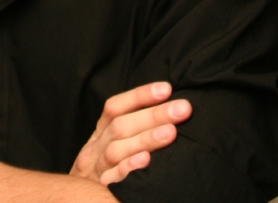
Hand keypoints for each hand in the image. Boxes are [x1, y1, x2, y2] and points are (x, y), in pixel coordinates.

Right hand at [70, 82, 190, 186]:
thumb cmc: (104, 171)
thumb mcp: (112, 147)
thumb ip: (131, 131)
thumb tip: (167, 111)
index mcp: (100, 134)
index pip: (114, 107)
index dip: (139, 96)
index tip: (166, 88)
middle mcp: (94, 148)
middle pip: (120, 126)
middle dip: (153, 115)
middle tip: (183, 109)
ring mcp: (95, 170)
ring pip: (116, 150)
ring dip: (144, 139)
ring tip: (170, 133)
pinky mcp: (99, 189)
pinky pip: (111, 179)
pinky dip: (128, 168)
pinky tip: (146, 162)